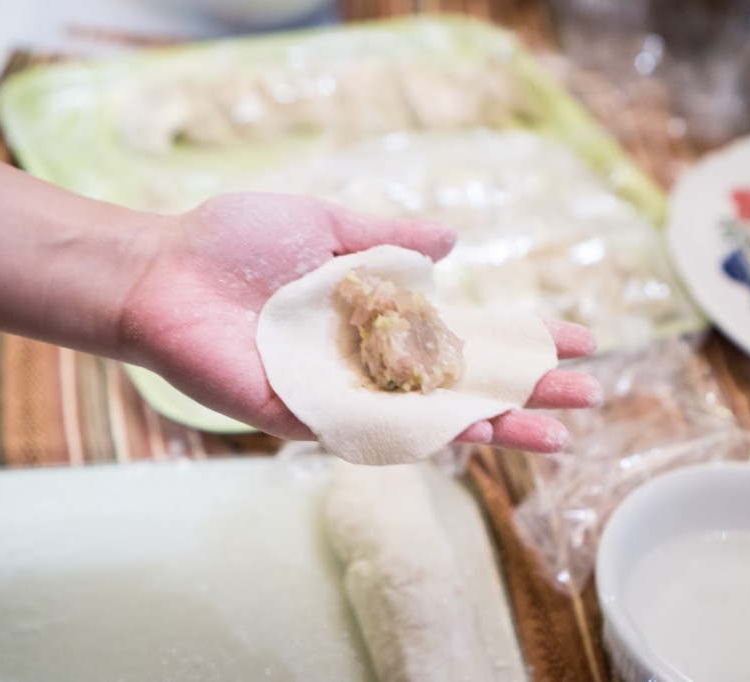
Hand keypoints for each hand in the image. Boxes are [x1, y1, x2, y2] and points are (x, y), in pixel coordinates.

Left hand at [121, 193, 600, 452]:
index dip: (521, 337)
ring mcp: (345, 391)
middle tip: (588, 398)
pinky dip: (426, 433)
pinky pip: (376, 430)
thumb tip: (454, 242)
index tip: (577, 339)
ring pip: (432, 418)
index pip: (468, 333)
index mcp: (380, 315)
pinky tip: (474, 432)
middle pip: (464, 383)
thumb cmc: (235, 243)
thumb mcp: (327, 226)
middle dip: (526, 391)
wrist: (162, 272)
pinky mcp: (307, 415)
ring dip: (494, 424)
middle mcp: (372, 360)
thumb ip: (388, 239)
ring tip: (553, 432)